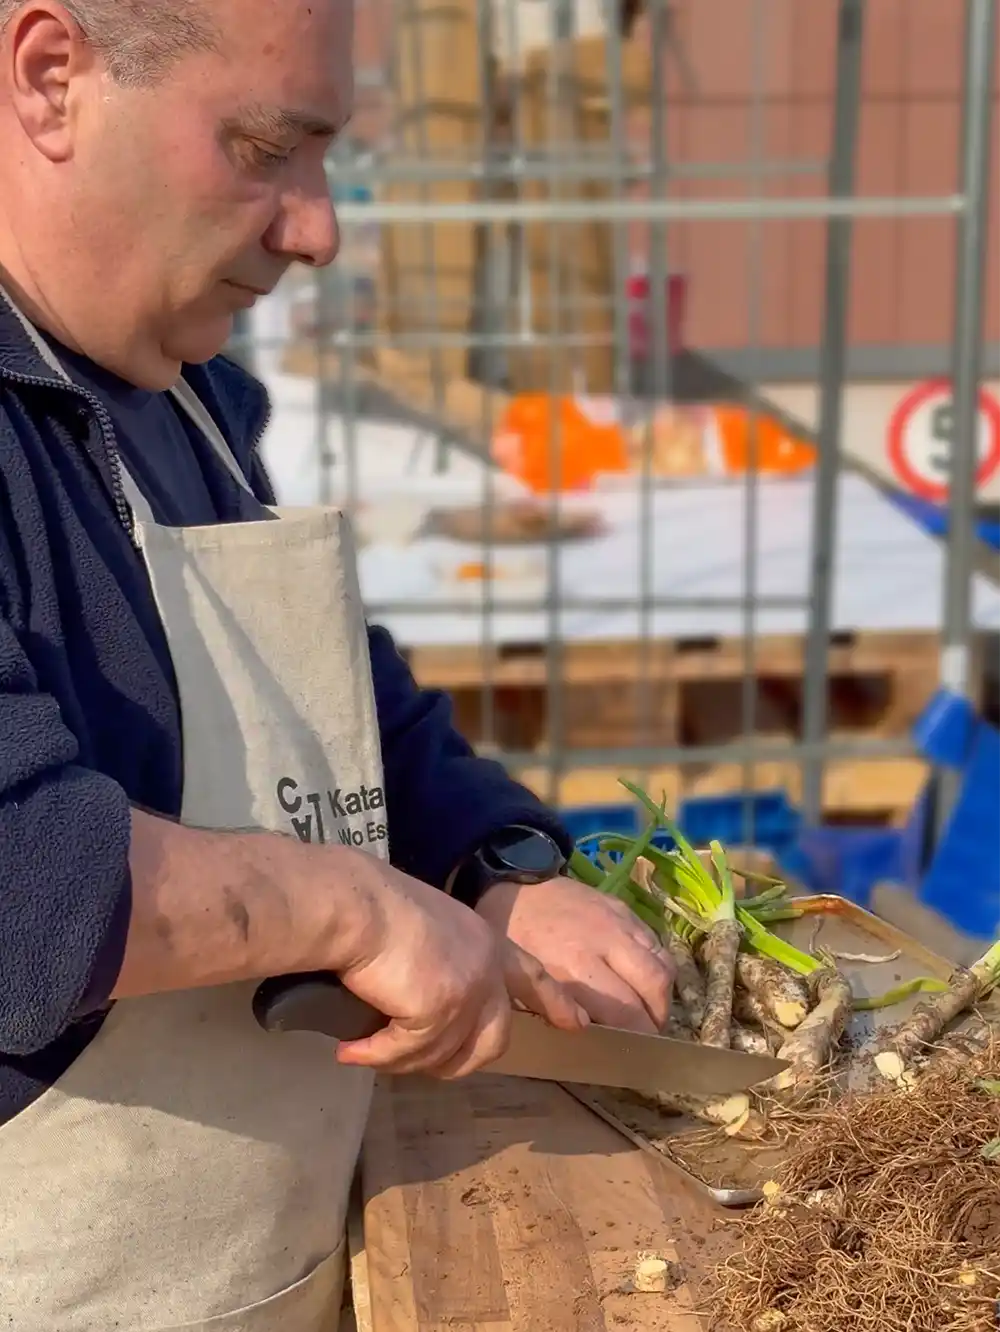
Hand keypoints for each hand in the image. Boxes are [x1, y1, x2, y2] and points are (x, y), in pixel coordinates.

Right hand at [331, 856, 587, 1077]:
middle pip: (493, 1040)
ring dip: (403, 1059)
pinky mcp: (437, 1013)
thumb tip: (425, 1001)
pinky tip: (351, 1051)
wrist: (356, 904)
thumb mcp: (430, 929)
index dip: (553, 1001)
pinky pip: (404, 1054)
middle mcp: (486, 969)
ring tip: (367, 1049)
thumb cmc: (377, 906)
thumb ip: (446, 961)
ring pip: (444, 1056)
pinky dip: (376, 1056)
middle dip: (459, 1062)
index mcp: (487, 942)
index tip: (576, 1023)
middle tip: (419, 1061)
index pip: (531, 976)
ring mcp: (467, 992)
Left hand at [475, 876, 674, 1032]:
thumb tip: (587, 1032)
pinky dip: (657, 965)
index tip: (635, 1052)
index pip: (625, 1013)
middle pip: (654, 988)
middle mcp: (604, 944)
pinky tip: (643, 977)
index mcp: (573, 969)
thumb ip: (556, 1008)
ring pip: (663, 965)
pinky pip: (656, 942)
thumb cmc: (512, 940)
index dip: (636, 1036)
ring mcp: (619, 923)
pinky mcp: (624, 908)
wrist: (512, 886)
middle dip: (657, 1018)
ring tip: (650, 1008)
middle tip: (648, 1033)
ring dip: (662, 993)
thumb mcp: (522, 981)